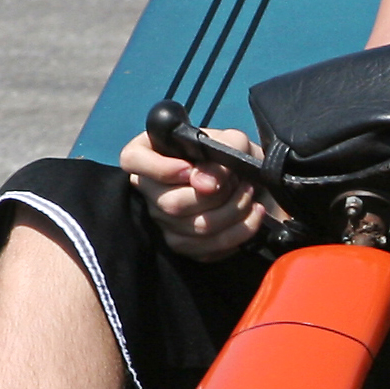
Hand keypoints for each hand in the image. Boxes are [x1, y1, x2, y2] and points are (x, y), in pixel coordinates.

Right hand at [121, 125, 268, 259]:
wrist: (257, 183)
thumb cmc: (235, 155)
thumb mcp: (233, 141)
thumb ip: (219, 151)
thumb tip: (204, 183)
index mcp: (151, 153)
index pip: (132, 160)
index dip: (160, 168)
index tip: (190, 168)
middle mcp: (150, 190)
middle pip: (170, 203)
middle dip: (216, 194)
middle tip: (238, 180)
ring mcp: (164, 221)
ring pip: (194, 228)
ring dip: (233, 211)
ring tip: (250, 194)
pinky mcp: (184, 245)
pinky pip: (208, 247)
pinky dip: (239, 231)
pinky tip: (253, 215)